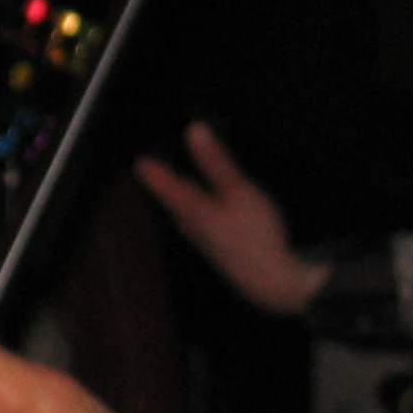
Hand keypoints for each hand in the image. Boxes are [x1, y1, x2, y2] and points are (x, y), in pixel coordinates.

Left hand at [137, 122, 329, 315]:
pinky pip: (205, 228)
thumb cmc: (254, 234)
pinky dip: (202, 214)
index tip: (140, 163)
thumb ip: (216, 162)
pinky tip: (212, 214)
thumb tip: (193, 130)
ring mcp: (210, 243)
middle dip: (167, 188)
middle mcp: (196, 228)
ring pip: (190, 218)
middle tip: (154, 174)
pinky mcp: (224, 252)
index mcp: (194, 211)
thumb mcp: (238, 190)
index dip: (155, 174)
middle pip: (176, 204)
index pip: (168, 188)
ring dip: (184, 202)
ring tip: (180, 189)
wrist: (272, 282)